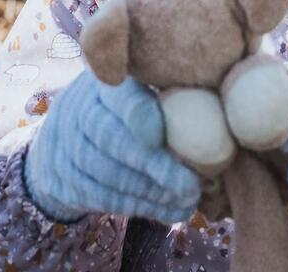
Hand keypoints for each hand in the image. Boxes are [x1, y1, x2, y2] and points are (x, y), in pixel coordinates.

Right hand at [23, 67, 200, 223]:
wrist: (67, 131)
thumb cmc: (129, 103)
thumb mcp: (144, 84)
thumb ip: (173, 91)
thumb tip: (225, 110)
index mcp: (107, 75)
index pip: (116, 90)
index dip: (136, 113)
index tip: (160, 135)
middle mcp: (79, 105)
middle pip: (110, 137)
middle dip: (153, 165)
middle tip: (190, 185)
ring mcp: (66, 142)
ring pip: (104, 172)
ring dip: (149, 192)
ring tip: (187, 200)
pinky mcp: (62, 176)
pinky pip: (99, 196)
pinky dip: (138, 206)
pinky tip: (170, 211)